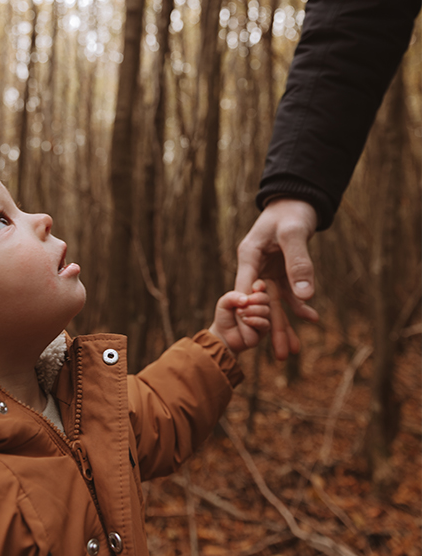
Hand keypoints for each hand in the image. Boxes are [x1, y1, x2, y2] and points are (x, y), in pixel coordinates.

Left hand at [208, 280, 270, 355]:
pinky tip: (245, 320)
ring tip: (239, 313)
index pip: (261, 286)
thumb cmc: (225, 316)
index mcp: (253, 295)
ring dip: (252, 311)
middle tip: (242, 304)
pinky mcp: (264, 330)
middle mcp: (260, 305)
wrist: (223, 335)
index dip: (260, 285)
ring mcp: (264, 317)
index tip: (254, 288)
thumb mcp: (224, 303)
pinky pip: (265, 323)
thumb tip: (246, 299)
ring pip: (266, 310)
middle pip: (266, 298)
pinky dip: (255, 321)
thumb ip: (233, 297)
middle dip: (255, 299)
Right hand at [235, 199, 318, 359]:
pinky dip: (299, 306)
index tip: (252, 339)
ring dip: (284, 325)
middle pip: (261, 303)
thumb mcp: (294, 234)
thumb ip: (299, 264)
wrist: (298, 200)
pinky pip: (290, 293)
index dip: (247, 314)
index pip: (244, 290)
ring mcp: (268, 270)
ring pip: (275, 303)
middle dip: (270, 329)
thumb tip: (306, 295)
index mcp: (249, 256)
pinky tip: (311, 319)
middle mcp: (256, 266)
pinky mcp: (282, 271)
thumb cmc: (292, 212)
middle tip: (280, 356)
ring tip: (292, 352)